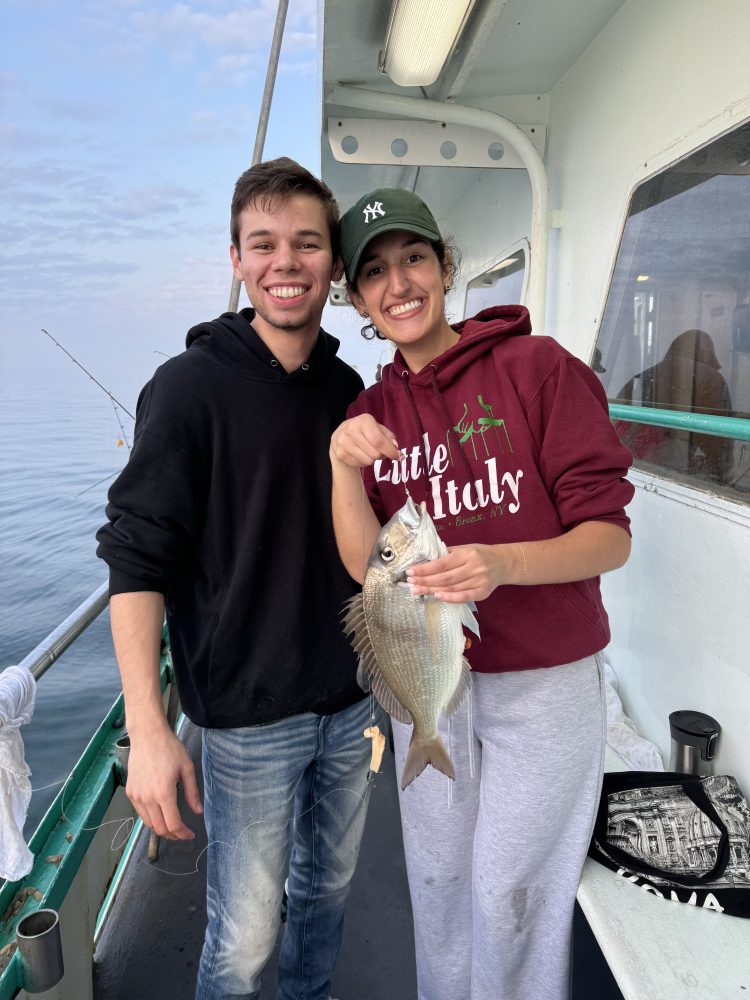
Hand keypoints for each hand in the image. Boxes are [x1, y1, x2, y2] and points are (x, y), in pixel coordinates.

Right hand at [125, 724, 201, 839]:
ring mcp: (136, 796)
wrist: (147, 736)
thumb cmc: (169, 749)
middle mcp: (147, 798)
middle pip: (159, 829)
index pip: (173, 824)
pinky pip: (141, 813)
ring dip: (161, 828)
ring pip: (148, 823)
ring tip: (173, 824)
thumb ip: (192, 792)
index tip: (190, 834)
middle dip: (173, 835)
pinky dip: (151, 818)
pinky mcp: (130, 792)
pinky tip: (160, 813)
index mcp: (164, 793)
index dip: (183, 834)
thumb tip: (197, 811)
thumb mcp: (187, 768)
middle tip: (183, 832)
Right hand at [330, 413, 402, 468]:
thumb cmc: (365, 432)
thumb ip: (389, 437)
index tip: (398, 457)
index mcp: (364, 420)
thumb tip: (396, 449)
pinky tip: (359, 454)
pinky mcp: (340, 453)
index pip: (379, 441)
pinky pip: (360, 464)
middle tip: (380, 452)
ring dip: (373, 460)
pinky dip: (363, 462)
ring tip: (368, 452)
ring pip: (368, 461)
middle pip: (375, 453)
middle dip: (382, 456)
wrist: (340, 436)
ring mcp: (343, 442)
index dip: (390, 451)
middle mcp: (351, 429)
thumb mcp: (378, 429)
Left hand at [407, 543, 514, 602]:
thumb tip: (425, 561)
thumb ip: (448, 554)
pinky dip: (449, 598)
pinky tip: (437, 596)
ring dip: (432, 590)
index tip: (411, 571)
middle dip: (425, 581)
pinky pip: (463, 597)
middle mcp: (474, 567)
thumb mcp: (465, 548)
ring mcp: (479, 581)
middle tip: (410, 583)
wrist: (504, 563)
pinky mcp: (483, 593)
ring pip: (452, 588)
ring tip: (418, 590)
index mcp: (468, 554)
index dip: (425, 569)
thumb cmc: (480, 554)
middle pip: (445, 578)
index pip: (442, 563)